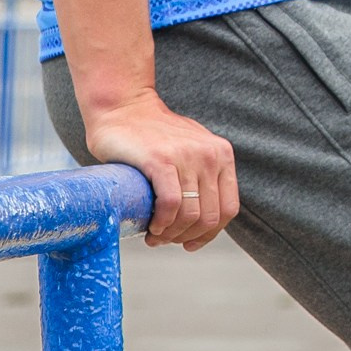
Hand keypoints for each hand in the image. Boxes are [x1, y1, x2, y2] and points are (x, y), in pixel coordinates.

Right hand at [82, 90, 238, 249]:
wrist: (123, 107)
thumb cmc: (152, 136)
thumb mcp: (191, 150)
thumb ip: (202, 175)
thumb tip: (203, 218)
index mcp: (222, 154)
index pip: (228, 208)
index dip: (210, 234)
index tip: (189, 244)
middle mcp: (210, 155)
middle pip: (210, 217)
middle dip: (186, 237)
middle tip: (163, 240)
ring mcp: (187, 156)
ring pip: (190, 215)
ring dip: (170, 234)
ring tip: (153, 236)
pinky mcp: (160, 160)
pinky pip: (171, 204)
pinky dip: (162, 223)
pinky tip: (151, 226)